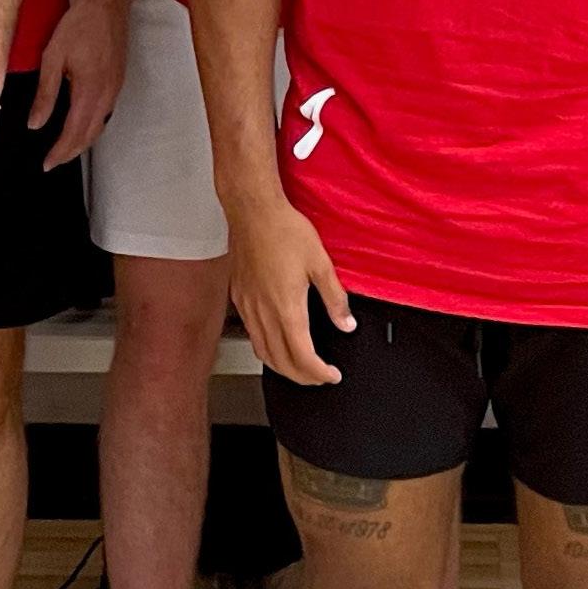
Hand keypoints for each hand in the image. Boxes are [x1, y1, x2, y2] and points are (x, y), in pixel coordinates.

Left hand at [30, 0, 129, 169]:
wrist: (108, 2)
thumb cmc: (80, 25)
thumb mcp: (53, 58)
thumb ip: (45, 94)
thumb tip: (35, 124)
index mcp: (90, 91)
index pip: (74, 133)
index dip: (60, 152)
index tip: (46, 164)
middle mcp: (107, 94)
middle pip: (89, 135)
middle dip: (71, 152)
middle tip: (53, 162)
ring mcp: (115, 88)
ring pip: (99, 125)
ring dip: (82, 141)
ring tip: (64, 148)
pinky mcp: (117, 80)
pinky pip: (105, 113)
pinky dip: (91, 126)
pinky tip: (81, 123)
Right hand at [229, 192, 353, 385]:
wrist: (253, 211)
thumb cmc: (285, 230)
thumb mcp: (320, 263)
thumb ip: (335, 298)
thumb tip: (347, 323)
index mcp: (287, 308)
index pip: (303, 357)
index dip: (319, 373)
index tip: (331, 375)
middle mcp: (264, 312)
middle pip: (281, 362)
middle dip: (302, 377)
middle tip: (320, 377)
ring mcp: (249, 307)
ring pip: (263, 352)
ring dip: (283, 367)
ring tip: (300, 367)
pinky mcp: (240, 298)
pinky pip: (252, 334)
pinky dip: (266, 349)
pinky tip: (275, 342)